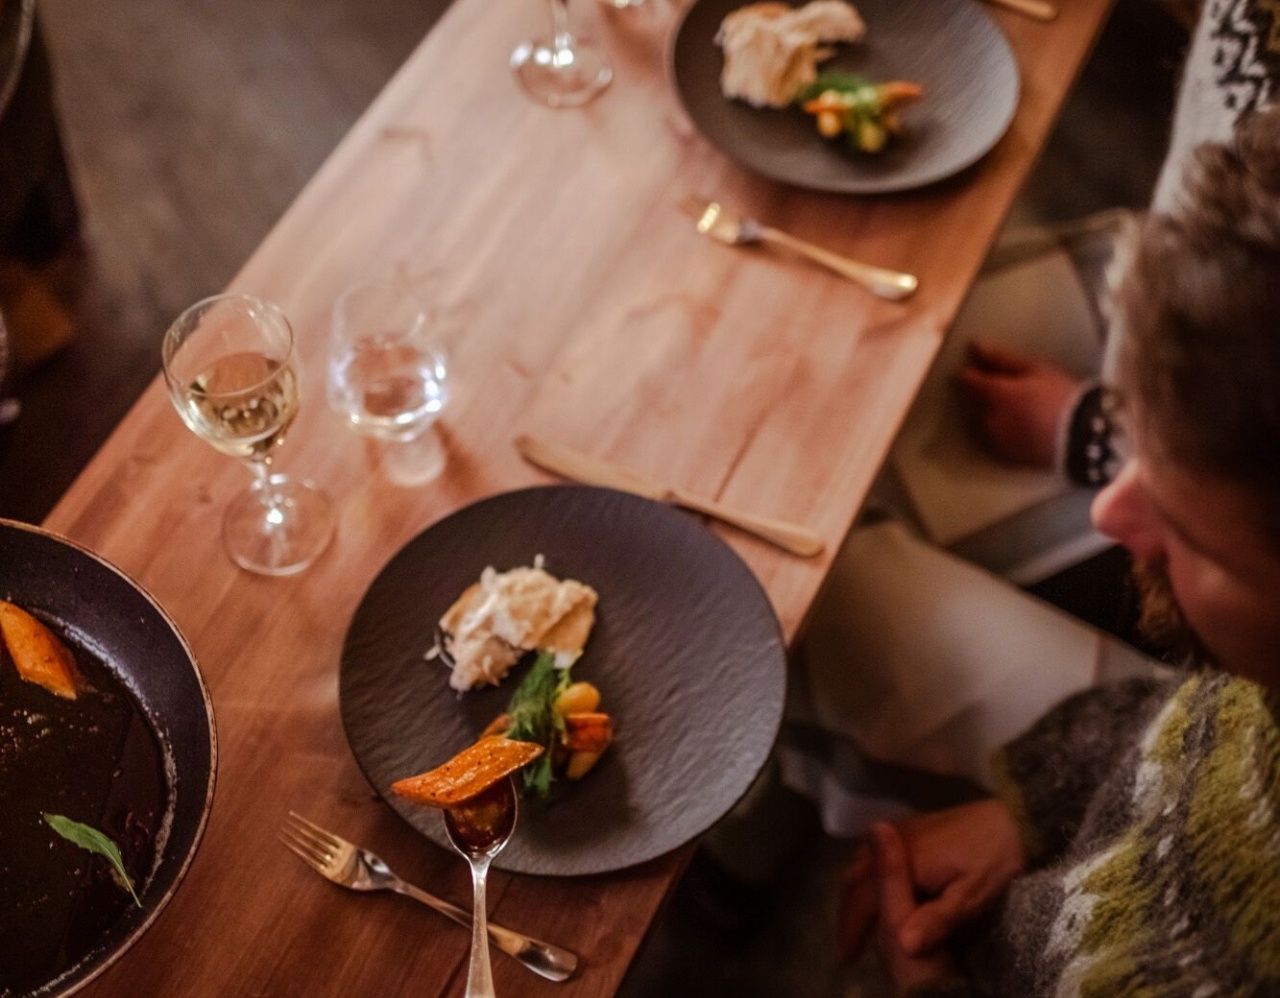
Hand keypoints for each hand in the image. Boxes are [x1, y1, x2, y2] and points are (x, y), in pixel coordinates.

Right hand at [839, 799, 1026, 961]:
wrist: (1014, 818)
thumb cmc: (995, 860)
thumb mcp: (971, 896)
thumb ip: (937, 919)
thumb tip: (902, 946)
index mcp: (904, 861)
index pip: (864, 898)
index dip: (852, 929)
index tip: (847, 957)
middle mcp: (894, 842)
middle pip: (855, 878)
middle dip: (846, 913)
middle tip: (847, 945)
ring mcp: (901, 831)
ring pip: (861, 862)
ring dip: (852, 894)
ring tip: (855, 922)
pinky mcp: (912, 827)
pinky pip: (873, 850)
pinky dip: (865, 874)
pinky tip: (873, 888)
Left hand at [955, 341, 1081, 468]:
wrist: (1084, 438)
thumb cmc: (1062, 395)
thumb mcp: (1035, 369)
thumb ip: (1001, 359)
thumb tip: (975, 346)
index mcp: (994, 394)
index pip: (966, 381)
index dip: (971, 374)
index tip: (979, 370)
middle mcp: (987, 418)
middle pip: (970, 402)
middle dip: (979, 393)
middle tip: (1003, 389)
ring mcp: (993, 440)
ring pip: (978, 422)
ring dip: (986, 414)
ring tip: (1012, 410)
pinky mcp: (1003, 457)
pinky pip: (990, 441)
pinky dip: (996, 432)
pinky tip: (1017, 427)